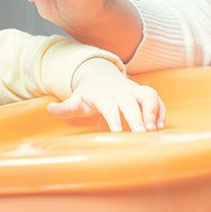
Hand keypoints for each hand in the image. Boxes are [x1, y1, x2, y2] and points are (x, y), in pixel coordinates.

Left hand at [46, 58, 165, 131]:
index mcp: (103, 94)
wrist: (99, 75)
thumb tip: (49, 108)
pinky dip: (161, 110)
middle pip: (131, 102)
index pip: (110, 105)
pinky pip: (157, 98)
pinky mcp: (143, 93)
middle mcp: (121, 90)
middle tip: (142, 136)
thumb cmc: (87, 94)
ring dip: (154, 110)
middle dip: (138, 118)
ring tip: (155, 129)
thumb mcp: (75, 100)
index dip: (114, 118)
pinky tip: (160, 127)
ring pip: (148, 95)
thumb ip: (64, 107)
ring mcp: (134, 90)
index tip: (117, 132)